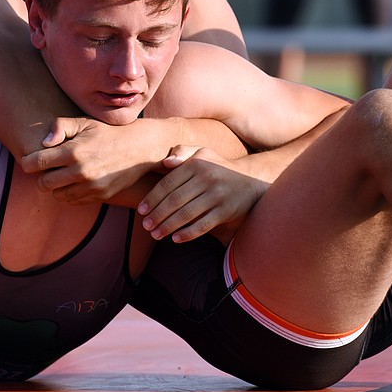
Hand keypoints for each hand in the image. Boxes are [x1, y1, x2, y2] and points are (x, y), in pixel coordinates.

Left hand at [20, 117, 164, 203]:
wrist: (139, 147)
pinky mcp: (100, 195)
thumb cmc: (107, 132)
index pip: (35, 163)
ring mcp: (91, 186)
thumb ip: (60, 127)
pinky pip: (73, 200)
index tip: (28, 161)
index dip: (27, 162)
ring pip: (57, 195)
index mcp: (73, 151)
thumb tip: (44, 143)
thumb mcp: (84, 122)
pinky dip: (71, 193)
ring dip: (57, 186)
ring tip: (65, 173)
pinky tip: (77, 180)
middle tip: (49, 167)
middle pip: (43, 184)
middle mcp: (81, 171)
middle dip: (42, 176)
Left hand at [137, 147, 267, 243]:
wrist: (250, 181)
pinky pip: (202, 225)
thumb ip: (183, 152)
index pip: (168, 184)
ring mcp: (216, 195)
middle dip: (157, 215)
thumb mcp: (203, 153)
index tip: (141, 211)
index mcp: (196, 164)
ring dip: (167, 226)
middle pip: (174, 200)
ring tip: (155, 234)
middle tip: (145, 226)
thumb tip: (166, 162)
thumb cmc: (218, 168)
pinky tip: (175, 239)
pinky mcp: (225, 211)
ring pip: (186, 214)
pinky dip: (187, 234)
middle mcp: (206, 178)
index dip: (152, 199)